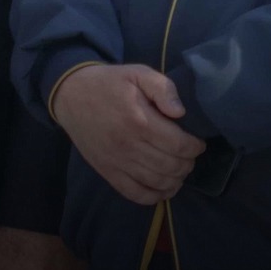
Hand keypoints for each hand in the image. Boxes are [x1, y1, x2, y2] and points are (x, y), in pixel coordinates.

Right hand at [52, 63, 206, 206]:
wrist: (71, 96)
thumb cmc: (110, 83)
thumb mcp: (138, 73)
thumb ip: (163, 88)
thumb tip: (180, 112)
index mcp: (139, 120)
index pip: (178, 145)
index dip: (195, 147)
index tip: (198, 143)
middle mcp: (129, 146)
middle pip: (170, 166)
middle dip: (188, 163)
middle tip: (190, 155)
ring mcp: (117, 162)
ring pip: (157, 182)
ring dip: (176, 180)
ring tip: (180, 169)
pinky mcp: (107, 172)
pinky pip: (135, 194)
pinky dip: (155, 196)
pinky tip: (165, 187)